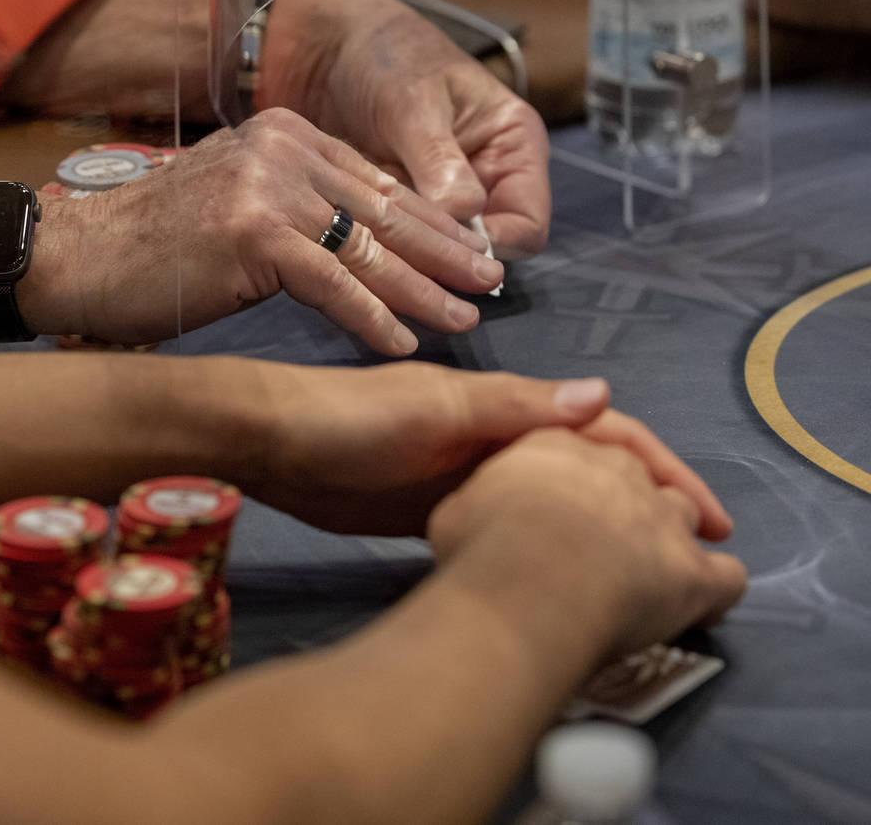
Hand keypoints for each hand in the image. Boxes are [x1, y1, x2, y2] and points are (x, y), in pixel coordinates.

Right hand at [22, 109, 502, 355]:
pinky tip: (403, 341)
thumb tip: (363, 248)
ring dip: (423, 288)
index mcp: (287, 135)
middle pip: (385, 210)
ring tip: (465, 317)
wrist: (76, 255)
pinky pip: (331, 282)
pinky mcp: (251, 230)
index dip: (431, 222)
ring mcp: (268, 185)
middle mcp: (283, 148)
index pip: (378, 183)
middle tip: (492, 283)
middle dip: (445, 252)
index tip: (470, 253)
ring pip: (367, 247)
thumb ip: (300, 212)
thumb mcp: (240, 208)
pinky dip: (372, 316)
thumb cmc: (155, 246)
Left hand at [244, 365, 731, 537]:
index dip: (662, 467)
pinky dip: (543, 548)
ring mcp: (467, 479)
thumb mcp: (436, 408)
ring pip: (552, 504)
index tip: (709, 516)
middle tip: (689, 562)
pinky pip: (508, 529)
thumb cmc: (350, 418)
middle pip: (587, 473)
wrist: (270, 445)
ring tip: (642, 580)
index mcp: (505, 409)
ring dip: (598, 531)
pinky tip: (563, 583)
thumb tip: (606, 397)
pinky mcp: (437, 514)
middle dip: (642, 508)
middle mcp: (496, 441)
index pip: (604, 432)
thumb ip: (514, 407)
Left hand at [263, 0, 549, 258]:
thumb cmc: (385, 58)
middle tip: (399, 257)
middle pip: (485, 250)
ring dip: (409, 257)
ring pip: (440, 254)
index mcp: (512, 147)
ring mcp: (443, 199)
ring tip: (370, 250)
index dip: (492, 246)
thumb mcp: (414, 104)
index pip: (527, 224)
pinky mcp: (403, 209)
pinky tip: (352, 243)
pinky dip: (383, 247)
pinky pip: (402, 246)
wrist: (328, 48)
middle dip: (446, 259)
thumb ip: (440, 160)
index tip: (444, 249)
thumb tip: (465, 215)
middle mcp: (487, 180)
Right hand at [427, 427, 746, 660]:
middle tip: (608, 545)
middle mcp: (618, 469)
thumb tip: (481, 514)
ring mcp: (662, 515)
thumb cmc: (482, 542)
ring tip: (656, 575)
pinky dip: (716, 592)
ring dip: (674, 540)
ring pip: (686, 516)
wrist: (526, 582)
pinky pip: (727, 577)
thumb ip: (484, 500)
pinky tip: (702, 609)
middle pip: (639, 479)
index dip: (584, 478)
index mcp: (559, 444)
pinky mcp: (694, 572)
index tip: (580, 501)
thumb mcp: (458, 507)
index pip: (585, 448)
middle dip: (631, 507)